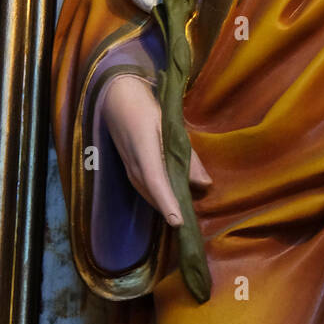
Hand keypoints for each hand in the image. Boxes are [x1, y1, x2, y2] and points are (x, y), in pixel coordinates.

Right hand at [101, 74, 211, 225]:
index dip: (168, 203)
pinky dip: (159, 197)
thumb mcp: (171, 127)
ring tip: (184, 215)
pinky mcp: (130, 168)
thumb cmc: (147, 109)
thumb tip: (205, 184)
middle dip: (171, 210)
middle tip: (191, 225)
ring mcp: (129, 168)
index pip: (157, 183)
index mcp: (144, 151)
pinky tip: (171, 200)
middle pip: (154, 194)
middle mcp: (134, 164)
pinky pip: (146, 188)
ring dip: (165, 205)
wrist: (118, 99)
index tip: (178, 222)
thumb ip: (187, 156)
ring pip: (149, 194)